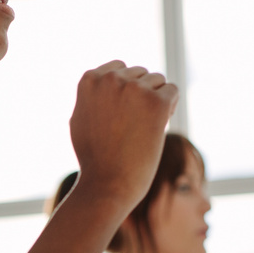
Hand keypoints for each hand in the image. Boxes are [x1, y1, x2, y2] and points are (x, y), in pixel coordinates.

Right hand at [67, 61, 179, 210]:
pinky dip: (169, 108)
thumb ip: (92, 95)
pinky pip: (172, 91)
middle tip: (133, 126)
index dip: (126, 90)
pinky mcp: (156, 102)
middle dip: (141, 96)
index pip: (120, 68)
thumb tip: (102, 78)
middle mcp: (111, 79)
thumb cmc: (94, 158)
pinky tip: (157, 127)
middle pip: (140, 74)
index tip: (123, 113)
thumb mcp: (80, 119)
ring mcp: (134, 88)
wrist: (107, 184)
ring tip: (142, 129)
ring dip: (155, 102)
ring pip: (157, 81)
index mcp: (90, 79)